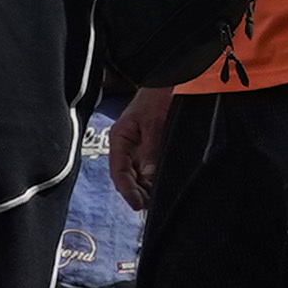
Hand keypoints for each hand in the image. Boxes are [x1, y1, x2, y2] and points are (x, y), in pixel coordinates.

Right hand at [108, 86, 172, 207]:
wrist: (168, 80)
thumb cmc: (157, 97)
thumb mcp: (154, 123)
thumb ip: (151, 150)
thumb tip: (148, 177)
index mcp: (120, 138)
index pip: (118, 170)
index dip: (126, 189)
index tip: (136, 203)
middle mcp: (126, 146)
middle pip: (126, 176)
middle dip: (135, 192)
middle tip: (147, 206)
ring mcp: (137, 147)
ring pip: (136, 174)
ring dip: (144, 188)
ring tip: (153, 202)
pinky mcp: (149, 146)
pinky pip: (147, 167)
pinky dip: (151, 179)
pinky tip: (158, 188)